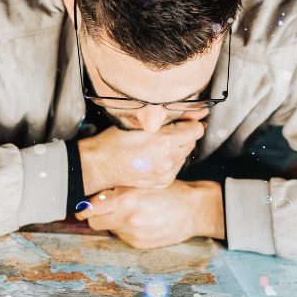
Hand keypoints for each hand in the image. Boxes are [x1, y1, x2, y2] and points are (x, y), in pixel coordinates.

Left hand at [75, 180, 224, 248]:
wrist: (194, 211)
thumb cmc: (170, 191)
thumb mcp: (144, 183)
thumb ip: (119, 188)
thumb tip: (95, 195)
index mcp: (127, 200)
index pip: (91, 210)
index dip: (83, 209)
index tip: (81, 208)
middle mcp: (128, 219)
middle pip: (95, 223)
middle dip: (97, 215)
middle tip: (105, 207)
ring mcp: (134, 234)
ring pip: (110, 229)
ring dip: (113, 221)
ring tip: (131, 211)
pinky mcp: (140, 244)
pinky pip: (123, 236)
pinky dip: (126, 229)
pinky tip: (141, 220)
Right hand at [78, 119, 205, 194]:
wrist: (100, 165)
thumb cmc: (115, 140)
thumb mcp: (139, 122)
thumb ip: (167, 117)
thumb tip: (195, 113)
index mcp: (164, 140)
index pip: (196, 129)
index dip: (188, 123)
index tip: (179, 122)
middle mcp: (169, 159)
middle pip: (191, 142)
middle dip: (182, 136)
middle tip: (164, 133)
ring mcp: (166, 173)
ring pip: (184, 155)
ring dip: (176, 149)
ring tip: (156, 147)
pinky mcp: (163, 182)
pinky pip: (176, 167)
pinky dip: (170, 161)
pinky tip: (154, 158)